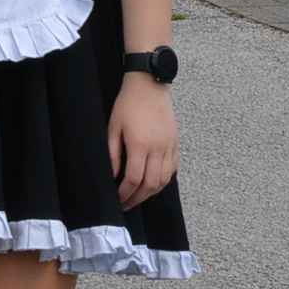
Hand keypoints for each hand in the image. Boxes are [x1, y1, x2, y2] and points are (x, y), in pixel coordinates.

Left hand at [106, 72, 178, 208]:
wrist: (149, 84)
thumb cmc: (128, 104)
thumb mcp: (113, 127)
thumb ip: (112, 154)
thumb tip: (112, 176)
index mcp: (140, 144)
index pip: (134, 179)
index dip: (125, 194)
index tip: (117, 200)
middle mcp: (158, 148)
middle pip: (151, 185)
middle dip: (138, 199)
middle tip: (126, 204)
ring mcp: (169, 146)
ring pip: (164, 179)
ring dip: (151, 192)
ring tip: (139, 196)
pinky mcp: (175, 142)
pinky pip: (173, 169)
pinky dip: (164, 180)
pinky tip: (154, 183)